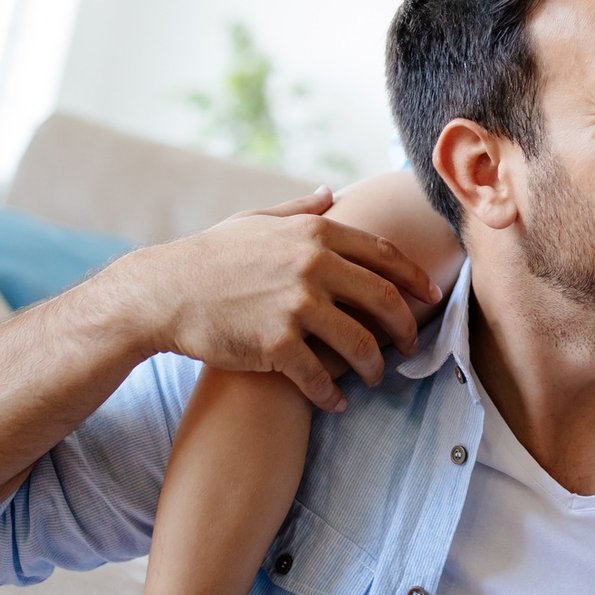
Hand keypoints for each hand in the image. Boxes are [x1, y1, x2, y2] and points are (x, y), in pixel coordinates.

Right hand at [99, 187, 443, 412]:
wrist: (163, 292)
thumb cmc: (209, 256)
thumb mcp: (257, 220)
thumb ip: (300, 210)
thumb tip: (332, 192)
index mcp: (315, 234)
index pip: (384, 255)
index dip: (414, 279)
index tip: (431, 297)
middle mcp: (314, 266)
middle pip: (384, 300)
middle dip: (405, 328)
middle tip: (410, 347)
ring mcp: (297, 305)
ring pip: (360, 343)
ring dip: (374, 367)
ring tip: (374, 379)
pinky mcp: (277, 343)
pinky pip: (320, 376)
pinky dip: (332, 393)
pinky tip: (335, 402)